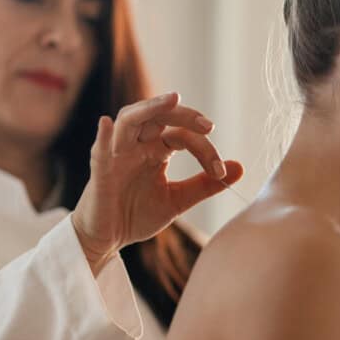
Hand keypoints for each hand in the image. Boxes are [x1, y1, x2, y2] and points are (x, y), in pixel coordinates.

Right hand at [71, 93, 242, 273]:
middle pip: (159, 116)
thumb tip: (240, 167)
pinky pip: (99, 150)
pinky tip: (108, 124)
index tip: (221, 172)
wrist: (107, 239)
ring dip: (151, 107)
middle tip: (208, 125)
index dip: (205, 150)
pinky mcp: (100, 171)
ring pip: (131, 119)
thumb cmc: (136, 214)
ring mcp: (117, 154)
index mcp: (156, 149)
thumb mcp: (178, 200)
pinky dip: (104, 136)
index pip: (183, 136)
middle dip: (184, 115)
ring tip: (173, 99)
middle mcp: (137, 145)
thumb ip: (205, 184)